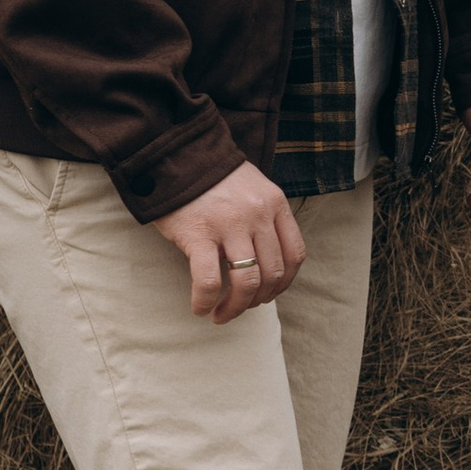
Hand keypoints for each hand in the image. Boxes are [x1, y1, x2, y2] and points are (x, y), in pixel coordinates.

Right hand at [156, 163, 307, 323]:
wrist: (175, 154)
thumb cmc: (213, 178)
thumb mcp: (253, 189)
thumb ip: (265, 218)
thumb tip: (267, 263)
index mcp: (275, 204)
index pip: (295, 255)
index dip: (284, 282)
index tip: (268, 294)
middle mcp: (257, 215)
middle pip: (273, 273)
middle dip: (258, 300)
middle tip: (241, 307)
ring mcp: (229, 225)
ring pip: (247, 282)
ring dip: (236, 308)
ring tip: (221, 315)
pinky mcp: (198, 234)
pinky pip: (209, 280)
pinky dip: (205, 301)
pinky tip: (200, 308)